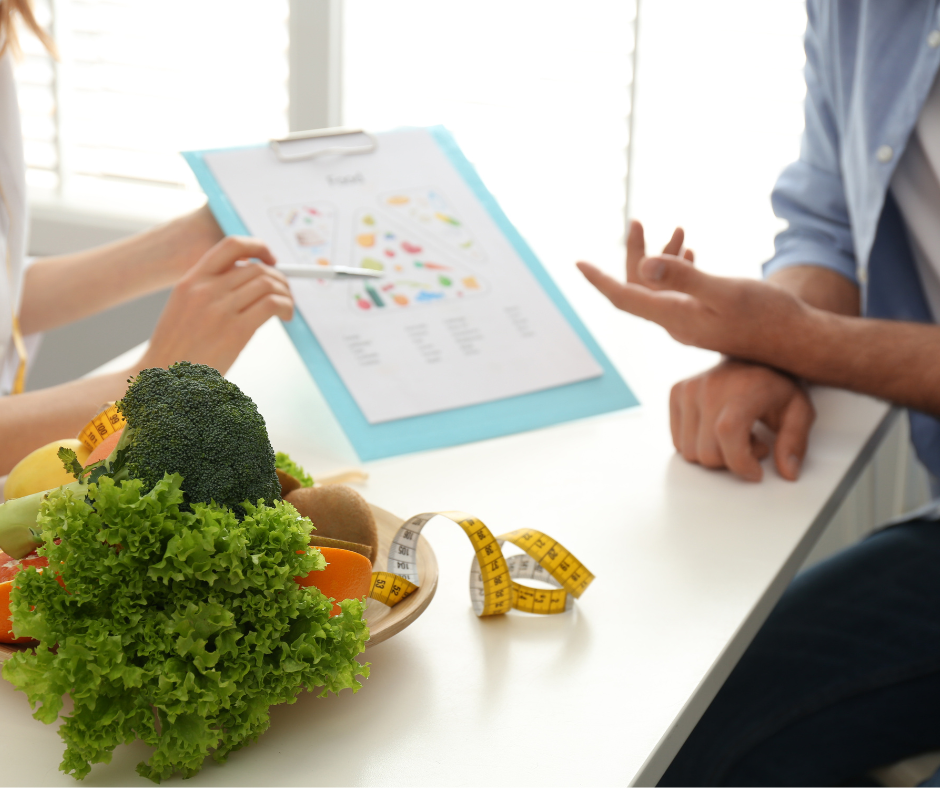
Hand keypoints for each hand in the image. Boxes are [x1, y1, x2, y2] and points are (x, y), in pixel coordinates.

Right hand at [137, 236, 292, 374]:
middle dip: (278, 278)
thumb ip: (209, 289)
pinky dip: (286, 306)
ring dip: (285, 293)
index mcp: (191, 280)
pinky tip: (286, 316)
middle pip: (256, 268)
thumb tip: (247, 279)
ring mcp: (220, 309)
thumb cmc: (178, 350)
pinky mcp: (236, 331)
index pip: (230, 246)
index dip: (257, 247)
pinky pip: (272, 304)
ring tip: (286, 307)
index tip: (270, 258)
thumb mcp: (184, 308)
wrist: (164, 379)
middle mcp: (205, 290)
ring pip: (268, 283)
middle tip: (284, 292)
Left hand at [576, 221, 806, 362]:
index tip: (578, 263)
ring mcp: (692, 321)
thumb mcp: (724, 291)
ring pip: (662, 287)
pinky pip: (681, 292)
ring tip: (676, 230)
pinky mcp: (709, 318)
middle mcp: (677, 322)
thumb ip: (685, 278)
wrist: (798, 341)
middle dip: (633, 254)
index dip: (599, 280)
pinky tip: (690, 251)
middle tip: (635, 222)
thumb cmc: (767, 317)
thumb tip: (646, 265)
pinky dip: (680, 268)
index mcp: (674, 317)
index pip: (624, 296)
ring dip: (662, 257)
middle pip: (639, 287)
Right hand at [671, 359, 814, 481]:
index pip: (728, 433)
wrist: (752, 355)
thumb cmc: (776, 385)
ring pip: (690, 451)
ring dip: (714, 453)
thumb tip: (788, 472)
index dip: (740, 462)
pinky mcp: (676, 393)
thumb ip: (795, 442)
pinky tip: (716, 430)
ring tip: (735, 435)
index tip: (756, 472)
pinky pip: (678, 441)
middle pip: (707, 452)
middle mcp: (710, 387)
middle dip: (731, 461)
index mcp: (743, 389)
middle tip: (753, 444)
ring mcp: (689, 389)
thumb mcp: (799, 411)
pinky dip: (698, 444)